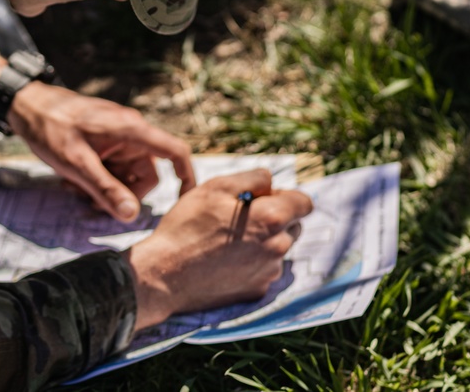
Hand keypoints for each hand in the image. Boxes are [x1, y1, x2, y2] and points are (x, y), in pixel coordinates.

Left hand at [6, 81, 195, 221]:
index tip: (185, 202)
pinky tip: (72, 180)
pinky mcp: (106, 142)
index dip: (186, 177)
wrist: (27, 105)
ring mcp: (118, 137)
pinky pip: (113, 168)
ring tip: (74, 188)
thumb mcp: (77, 163)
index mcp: (131, 130)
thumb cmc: (50, 127)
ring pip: (127, 175)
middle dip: (124, 194)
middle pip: (146, 175)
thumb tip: (132, 216)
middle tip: (91, 202)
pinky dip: (98, 179)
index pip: (175, 152)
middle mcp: (130, 132)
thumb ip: (105, 189)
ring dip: (106, 188)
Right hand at [125, 168, 312, 329]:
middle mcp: (278, 248)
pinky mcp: (257, 290)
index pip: (305, 203)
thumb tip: (271, 183)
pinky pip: (264, 269)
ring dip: (263, 240)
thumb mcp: (215, 187)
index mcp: (272, 219)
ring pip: (278, 248)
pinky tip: (224, 259)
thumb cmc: (187, 226)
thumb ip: (252, 178)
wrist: (164, 274)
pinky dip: (252, 262)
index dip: (284, 195)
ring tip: (227, 240)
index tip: (262, 197)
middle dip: (274, 218)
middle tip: (239, 217)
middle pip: (293, 226)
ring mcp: (269, 272)